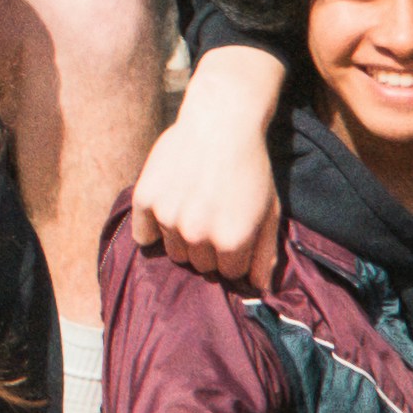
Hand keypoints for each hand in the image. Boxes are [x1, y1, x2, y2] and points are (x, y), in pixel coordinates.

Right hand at [130, 53, 287, 278]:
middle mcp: (197, 234)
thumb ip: (266, 254)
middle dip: (209, 247)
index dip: (234, 253)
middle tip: (214, 216)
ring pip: (173, 251)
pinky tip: (168, 209)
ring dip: (183, 238)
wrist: (221, 122)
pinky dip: (152, 230)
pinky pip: (143, 236)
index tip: (234, 230)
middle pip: (199, 264)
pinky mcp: (146, 200)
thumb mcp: (270, 211)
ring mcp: (168, 217)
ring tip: (194, 207)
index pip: (229, 272)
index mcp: (231, 241)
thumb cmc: (251, 168)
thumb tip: (259, 289)